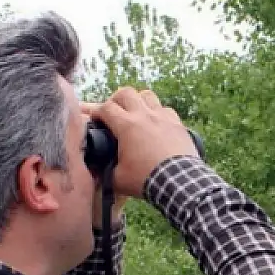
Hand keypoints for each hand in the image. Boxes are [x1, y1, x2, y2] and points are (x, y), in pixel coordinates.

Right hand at [82, 86, 198, 198]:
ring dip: (138, 101)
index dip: (96, 112)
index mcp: (126, 126)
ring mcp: (163, 117)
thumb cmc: (146, 180)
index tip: (95, 120)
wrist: (179, 182)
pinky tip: (157, 124)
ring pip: (147, 95)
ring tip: (135, 113)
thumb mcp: (118, 179)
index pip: (105, 108)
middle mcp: (144, 115)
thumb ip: (105, 172)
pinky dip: (158, 113)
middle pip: (125, 93)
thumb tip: (98, 171)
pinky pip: (166, 109)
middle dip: (116, 100)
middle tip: (114, 112)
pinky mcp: (178, 124)